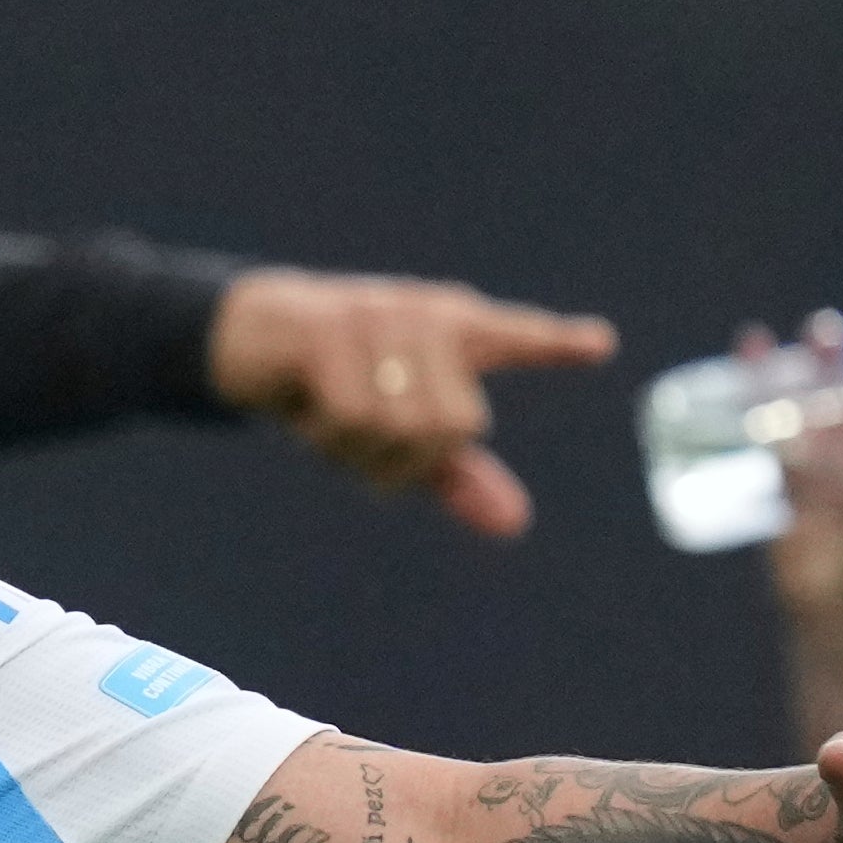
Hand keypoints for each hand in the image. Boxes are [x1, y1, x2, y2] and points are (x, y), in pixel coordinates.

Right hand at [207, 270, 619, 538]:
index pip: (514, 337)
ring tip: (330, 426)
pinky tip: (308, 413)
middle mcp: (425, 316)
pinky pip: (355, 416)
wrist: (246, 337)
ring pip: (403, 426)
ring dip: (360, 452)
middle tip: (362, 449)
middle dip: (406, 461)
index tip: (597, 345)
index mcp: (453, 331)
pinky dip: (330, 437)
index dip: (554, 343)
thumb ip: (456, 474)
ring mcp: (380, 319)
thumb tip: (515, 526)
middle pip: (456, 426)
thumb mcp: (396, 433)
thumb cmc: (332, 384)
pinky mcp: (332, 331)